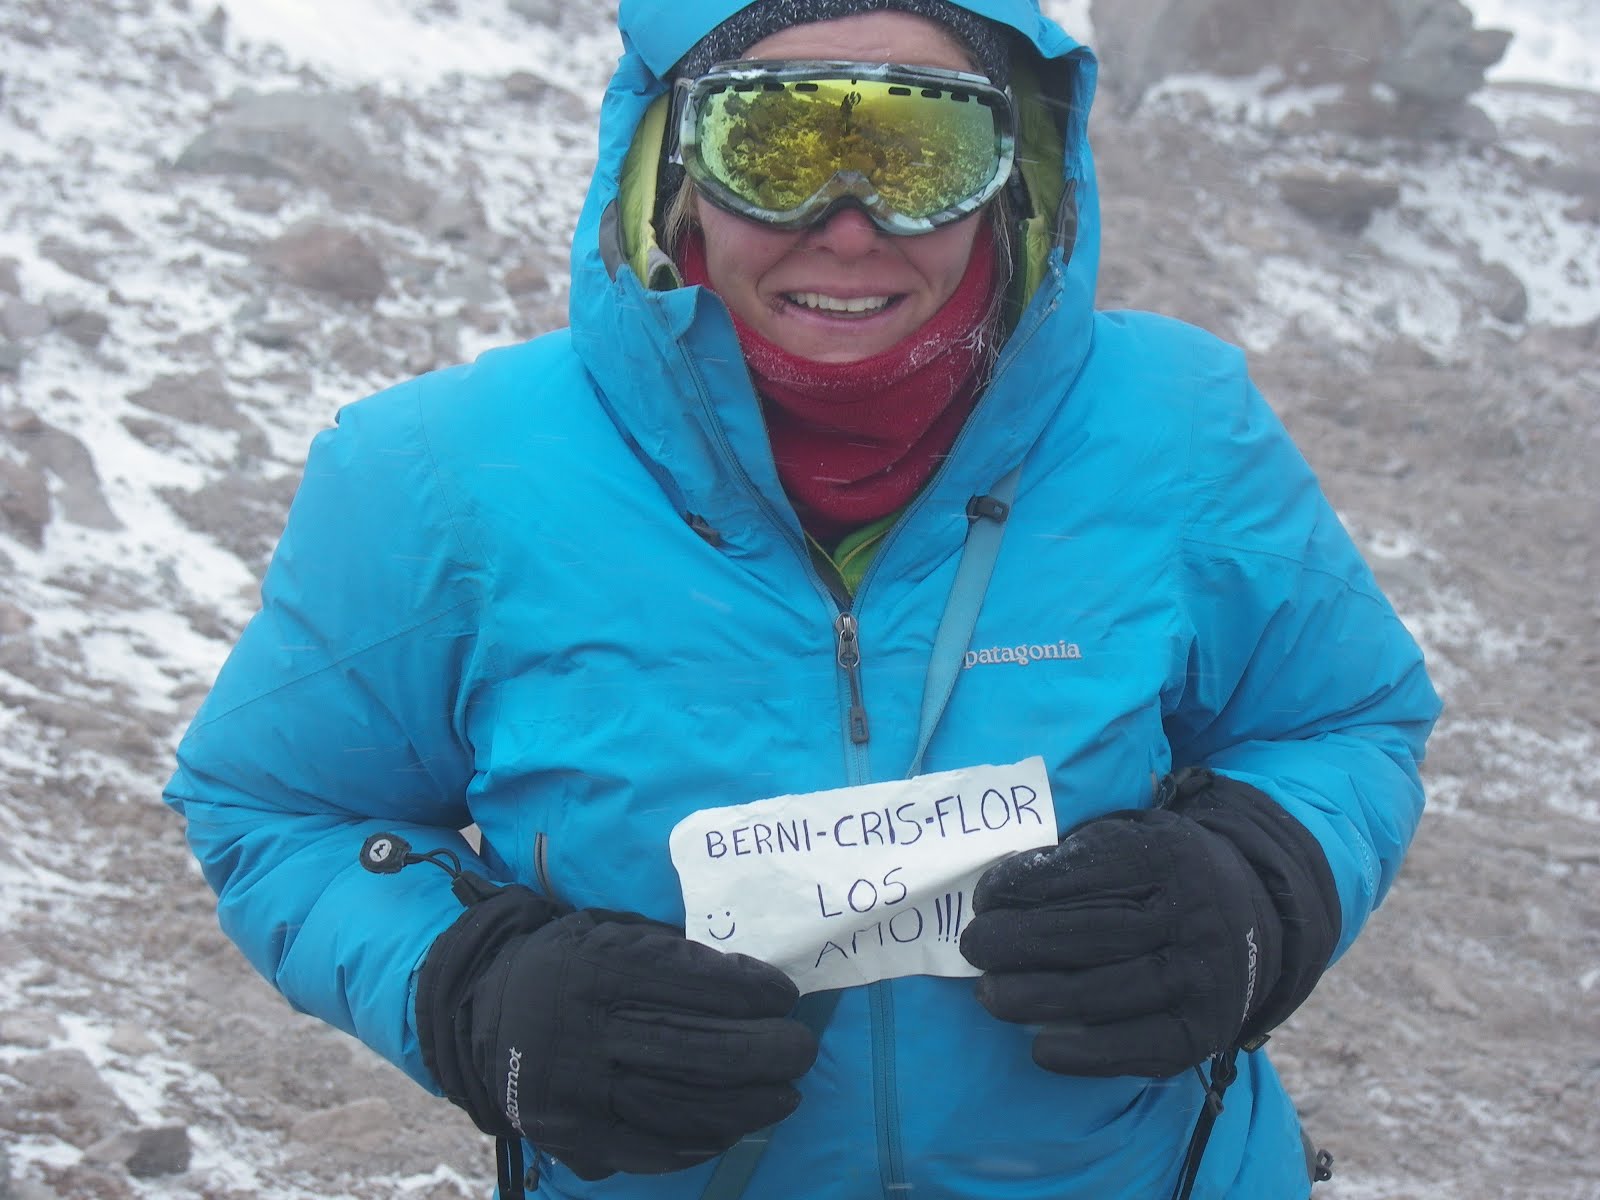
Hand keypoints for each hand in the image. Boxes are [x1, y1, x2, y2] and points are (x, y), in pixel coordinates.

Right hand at [417, 889, 817, 1178]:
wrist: (478, 1011)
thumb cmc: (567, 961)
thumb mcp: (608, 931)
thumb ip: (670, 953)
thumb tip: (752, 982)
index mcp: (591, 970)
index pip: (687, 983)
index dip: (747, 992)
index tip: (784, 994)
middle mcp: (580, 1034)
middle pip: (692, 1053)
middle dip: (762, 1054)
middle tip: (801, 1049)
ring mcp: (573, 1095)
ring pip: (679, 1111)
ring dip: (746, 1107)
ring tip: (785, 1094)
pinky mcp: (572, 1138)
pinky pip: (651, 1150)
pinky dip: (701, 1140)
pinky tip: (732, 1125)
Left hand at [959, 770, 1337, 1078]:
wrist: (1255, 916)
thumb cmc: (1163, 873)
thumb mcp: (1134, 835)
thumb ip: (1079, 850)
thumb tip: (1000, 888)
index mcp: (1169, 856)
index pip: (1082, 871)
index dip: (1022, 886)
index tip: (983, 898)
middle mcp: (1193, 916)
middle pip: (1087, 935)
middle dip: (1015, 943)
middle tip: (973, 947)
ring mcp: (1203, 978)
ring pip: (1101, 994)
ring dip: (1031, 998)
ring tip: (988, 993)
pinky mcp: (1204, 1031)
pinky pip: (1134, 1049)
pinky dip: (1080, 1053)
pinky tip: (1039, 1047)